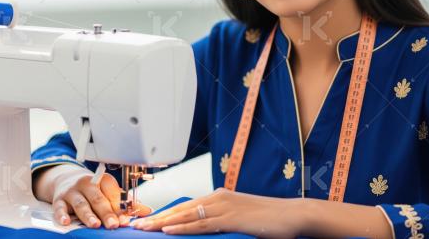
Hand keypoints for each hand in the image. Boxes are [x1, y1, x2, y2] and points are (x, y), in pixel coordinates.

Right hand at [34, 164, 152, 228]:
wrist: (66, 179)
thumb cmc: (93, 189)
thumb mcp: (108, 191)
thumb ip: (125, 203)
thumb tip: (146, 211)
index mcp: (103, 180)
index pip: (113, 194)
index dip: (119, 207)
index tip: (125, 219)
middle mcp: (87, 184)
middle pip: (98, 199)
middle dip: (107, 212)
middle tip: (114, 224)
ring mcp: (72, 192)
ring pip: (81, 203)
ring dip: (88, 215)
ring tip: (95, 224)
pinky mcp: (59, 200)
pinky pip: (59, 207)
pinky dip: (62, 215)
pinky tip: (66, 222)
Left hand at [129, 188, 302, 236]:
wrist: (293, 215)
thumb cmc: (269, 219)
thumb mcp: (239, 219)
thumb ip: (220, 222)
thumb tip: (204, 230)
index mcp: (219, 197)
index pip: (185, 206)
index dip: (164, 213)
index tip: (146, 220)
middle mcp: (218, 198)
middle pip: (181, 209)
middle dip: (156, 217)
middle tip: (135, 224)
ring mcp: (225, 207)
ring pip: (187, 215)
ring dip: (163, 222)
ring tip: (144, 228)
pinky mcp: (232, 219)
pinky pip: (202, 224)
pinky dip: (184, 227)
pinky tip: (169, 231)